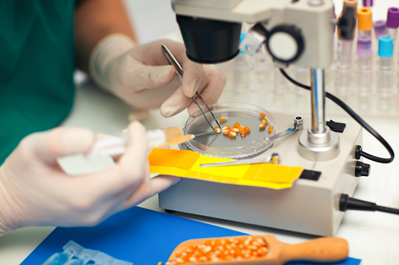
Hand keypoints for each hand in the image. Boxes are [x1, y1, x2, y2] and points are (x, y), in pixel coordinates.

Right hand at [0, 122, 178, 234]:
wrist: (11, 203)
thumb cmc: (21, 178)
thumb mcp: (32, 149)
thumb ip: (60, 141)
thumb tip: (91, 140)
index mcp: (84, 195)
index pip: (129, 172)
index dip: (138, 146)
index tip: (134, 129)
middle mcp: (98, 209)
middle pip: (139, 181)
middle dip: (141, 152)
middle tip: (130, 135)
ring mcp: (102, 214)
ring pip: (141, 191)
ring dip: (144, 166)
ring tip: (132, 146)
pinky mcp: (103, 211)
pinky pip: (134, 198)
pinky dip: (144, 180)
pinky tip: (149, 167)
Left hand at [90, 36, 225, 116]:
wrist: (121, 80)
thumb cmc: (122, 70)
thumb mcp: (128, 72)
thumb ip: (148, 74)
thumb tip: (170, 73)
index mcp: (170, 49)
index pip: (192, 57)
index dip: (194, 75)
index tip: (187, 93)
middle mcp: (184, 61)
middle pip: (205, 75)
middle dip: (194, 96)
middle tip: (171, 110)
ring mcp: (189, 76)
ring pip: (211, 86)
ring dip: (202, 103)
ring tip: (182, 114)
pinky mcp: (189, 91)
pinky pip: (205, 97)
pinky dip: (202, 108)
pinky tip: (187, 115)